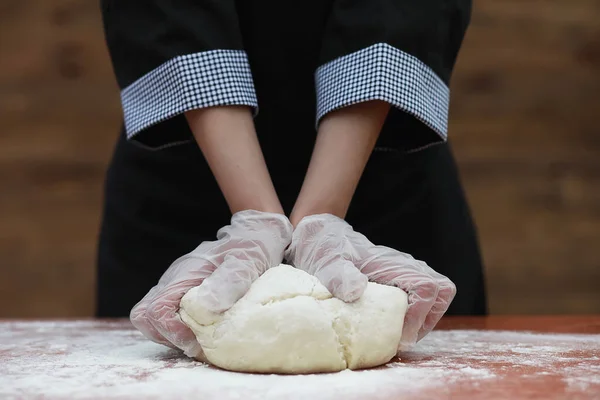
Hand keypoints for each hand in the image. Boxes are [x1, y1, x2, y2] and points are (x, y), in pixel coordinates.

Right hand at [130, 210, 292, 356]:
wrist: (255, 234)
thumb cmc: (252, 247)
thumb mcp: (246, 263)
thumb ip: (228, 283)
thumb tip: (205, 309)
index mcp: (184, 274)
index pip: (155, 310)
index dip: (171, 331)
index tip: (197, 341)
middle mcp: (173, 280)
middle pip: (146, 318)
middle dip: (168, 336)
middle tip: (198, 343)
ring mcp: (176, 286)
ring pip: (153, 320)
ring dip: (173, 335)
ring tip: (202, 339)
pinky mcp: (183, 293)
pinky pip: (168, 316)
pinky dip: (180, 330)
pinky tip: (205, 330)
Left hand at [286, 214, 455, 348]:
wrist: (320, 237)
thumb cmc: (324, 248)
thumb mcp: (327, 262)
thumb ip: (340, 275)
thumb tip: (356, 291)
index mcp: (392, 264)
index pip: (429, 287)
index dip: (420, 314)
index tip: (398, 333)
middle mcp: (404, 267)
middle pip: (441, 292)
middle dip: (426, 320)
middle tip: (401, 338)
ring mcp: (403, 273)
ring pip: (434, 296)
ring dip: (421, 320)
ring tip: (395, 335)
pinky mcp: (398, 281)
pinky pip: (420, 299)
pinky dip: (412, 317)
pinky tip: (388, 326)